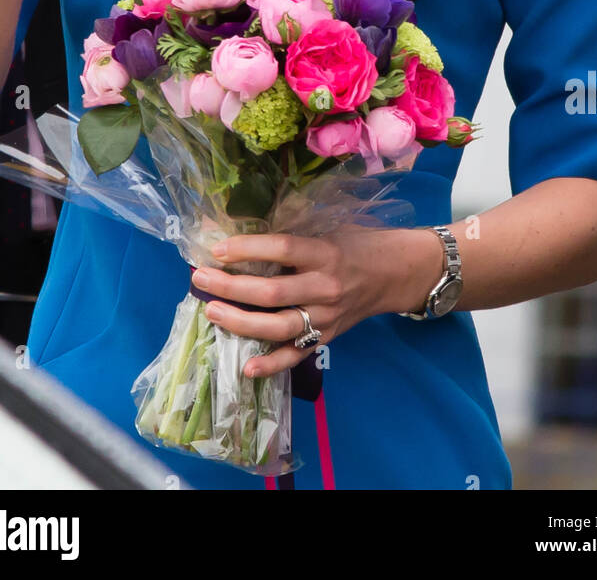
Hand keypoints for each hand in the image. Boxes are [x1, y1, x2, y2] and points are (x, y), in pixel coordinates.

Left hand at [190, 226, 443, 378]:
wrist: (396, 273)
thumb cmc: (358, 243)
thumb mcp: (329, 230)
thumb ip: (294, 239)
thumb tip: (243, 241)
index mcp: (325, 253)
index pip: (282, 249)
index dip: (248, 249)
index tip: (217, 249)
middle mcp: (325, 287)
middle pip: (272, 292)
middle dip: (231, 286)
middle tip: (199, 278)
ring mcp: (327, 317)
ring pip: (278, 326)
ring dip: (240, 322)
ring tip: (211, 311)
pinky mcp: (328, 338)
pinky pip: (297, 355)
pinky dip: (271, 364)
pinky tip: (246, 366)